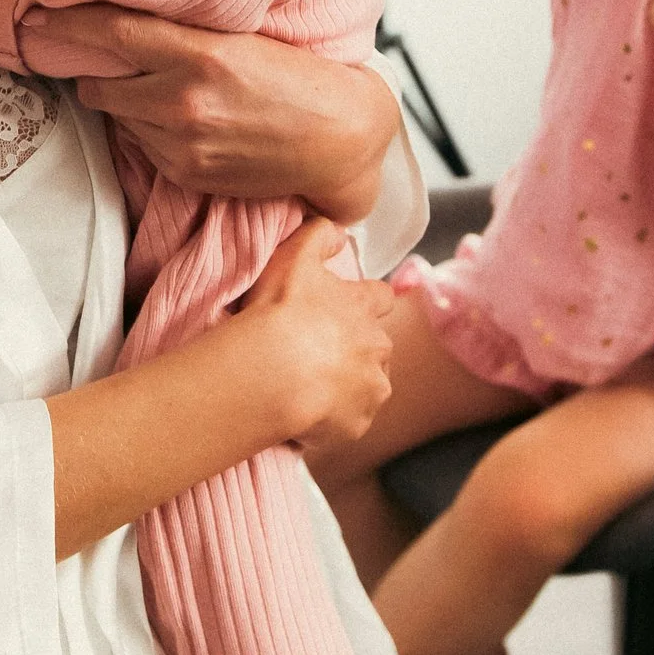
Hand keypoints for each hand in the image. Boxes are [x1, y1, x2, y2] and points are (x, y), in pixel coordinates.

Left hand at [26, 4, 396, 220]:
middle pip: (99, 82)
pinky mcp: (185, 174)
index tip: (38, 10)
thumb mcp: (245, 34)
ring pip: (117, 116)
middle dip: (95, 68)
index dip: (66, 21)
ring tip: (156, 85)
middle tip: (103, 52)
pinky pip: (142, 145)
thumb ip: (187, 26)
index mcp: (200, 55)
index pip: (109, 32)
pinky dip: (149, 128)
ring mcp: (181, 146)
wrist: (341, 140)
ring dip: (125, 100)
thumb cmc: (302, 77)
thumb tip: (129, 10)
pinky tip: (182, 117)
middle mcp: (182, 103)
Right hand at [236, 218, 395, 450]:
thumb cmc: (279, 312)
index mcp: (362, 308)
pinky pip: (351, 422)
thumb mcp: (294, 256)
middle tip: (320, 354)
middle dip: (357, 350)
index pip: (381, 298)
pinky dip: (335, 418)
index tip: (350, 309)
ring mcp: (371, 388)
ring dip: (349, 385)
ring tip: (312, 387)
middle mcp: (377, 347)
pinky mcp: (359, 424)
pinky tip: (307, 413)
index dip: (367, 302)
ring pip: (369, 386)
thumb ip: (319, 234)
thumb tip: (338, 230)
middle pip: (378, 347)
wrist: (271, 373)